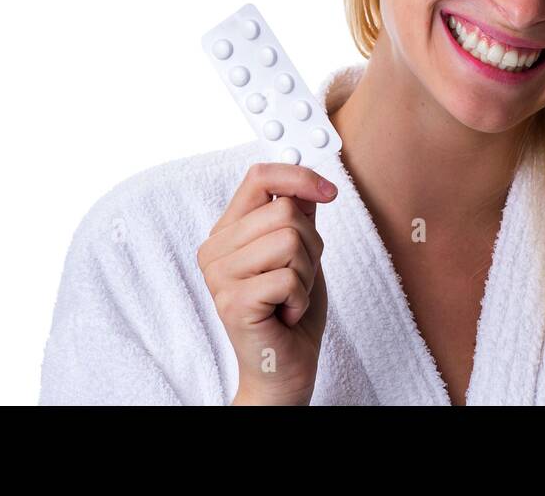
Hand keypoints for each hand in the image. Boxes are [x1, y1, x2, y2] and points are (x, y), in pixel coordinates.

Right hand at [197, 162, 336, 404]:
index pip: (259, 177)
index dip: (299, 176)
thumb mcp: (299, 252)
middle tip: (296, 279)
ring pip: (289, 239)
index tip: (330, 192)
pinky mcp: (233, 301)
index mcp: (227, 231)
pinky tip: (286, 314)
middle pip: (284, 210)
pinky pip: (289, 277)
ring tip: (290, 297)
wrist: (283, 368)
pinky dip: (301, 297)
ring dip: (306, 273)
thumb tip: (307, 179)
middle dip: (310, 245)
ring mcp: (219, 276)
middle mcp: (214, 249)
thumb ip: (296, 215)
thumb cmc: (290, 311)